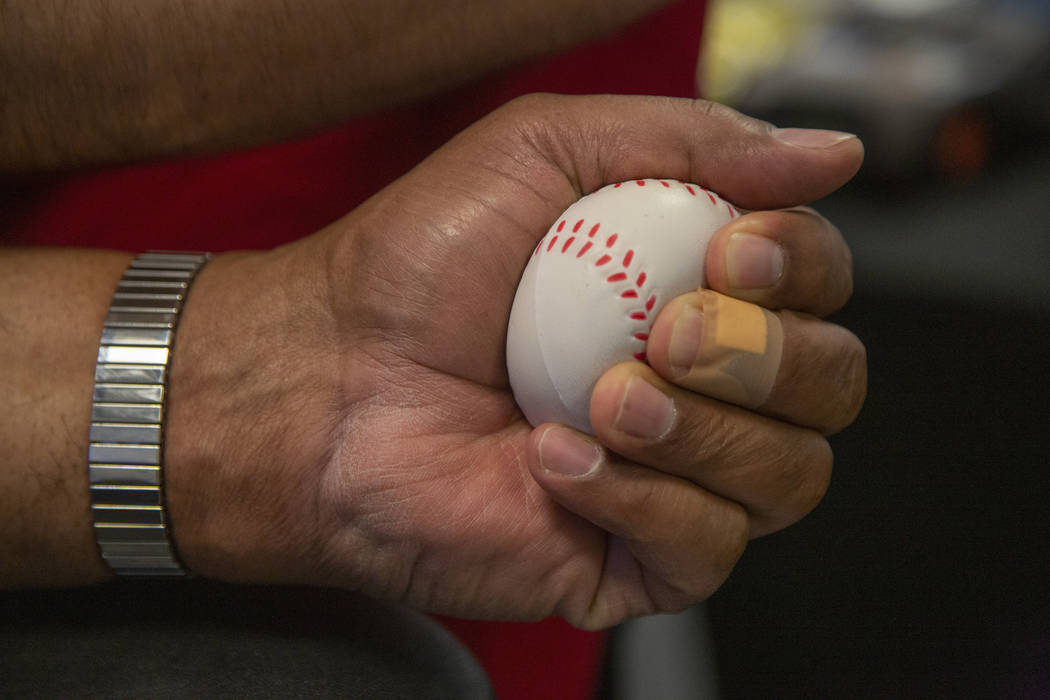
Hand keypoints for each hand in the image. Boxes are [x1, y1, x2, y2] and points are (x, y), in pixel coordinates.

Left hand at [165, 95, 864, 628]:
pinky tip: (553, 461)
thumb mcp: (545, 150)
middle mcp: (700, 387)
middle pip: (831, 386)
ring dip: (705, 431)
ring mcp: (674, 476)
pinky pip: (710, 548)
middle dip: (765, 357)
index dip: (803, 271)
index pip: (819, 290)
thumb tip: (827, 155)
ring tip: (601, 397)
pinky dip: (642, 500)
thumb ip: (690, 139)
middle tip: (666, 329)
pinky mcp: (633, 559)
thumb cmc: (417, 266)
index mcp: (694, 291)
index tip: (735, 252)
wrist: (326, 381)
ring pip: (791, 474)